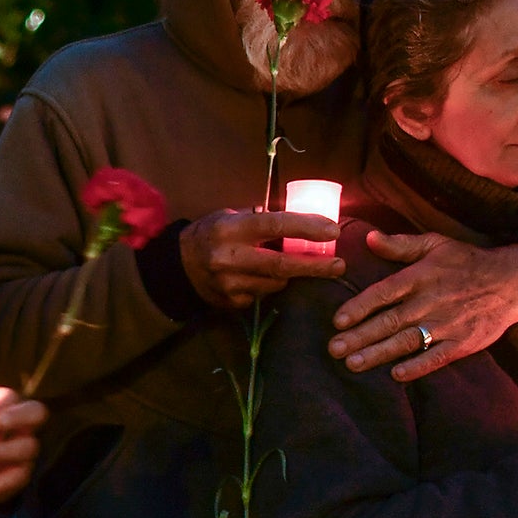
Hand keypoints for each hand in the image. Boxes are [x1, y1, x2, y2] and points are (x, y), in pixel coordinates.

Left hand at [0, 396, 46, 504]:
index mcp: (0, 405)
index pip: (11, 397)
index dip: (3, 404)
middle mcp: (18, 424)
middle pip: (35, 413)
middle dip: (18, 417)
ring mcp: (22, 450)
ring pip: (28, 448)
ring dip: (6, 451)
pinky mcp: (18, 475)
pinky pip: (17, 478)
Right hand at [177, 209, 346, 309]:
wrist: (178, 265)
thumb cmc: (213, 233)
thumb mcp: (233, 216)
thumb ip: (264, 221)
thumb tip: (307, 221)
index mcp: (232, 228)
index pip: (276, 225)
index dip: (307, 228)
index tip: (333, 230)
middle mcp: (230, 257)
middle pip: (282, 264)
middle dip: (315, 266)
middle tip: (339, 266)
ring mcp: (229, 283)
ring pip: (276, 282)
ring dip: (287, 275)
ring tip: (286, 267)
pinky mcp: (231, 301)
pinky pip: (262, 295)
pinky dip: (268, 286)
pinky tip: (256, 278)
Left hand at [328, 232, 517, 380]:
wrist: (513, 282)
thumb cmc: (467, 262)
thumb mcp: (436, 245)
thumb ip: (401, 244)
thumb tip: (368, 238)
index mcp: (422, 276)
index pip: (384, 293)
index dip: (360, 307)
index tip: (338, 321)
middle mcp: (431, 301)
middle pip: (390, 321)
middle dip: (360, 337)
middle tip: (334, 349)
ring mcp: (448, 324)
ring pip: (407, 341)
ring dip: (379, 354)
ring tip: (352, 364)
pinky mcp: (463, 343)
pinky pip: (437, 358)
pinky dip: (417, 367)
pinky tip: (396, 375)